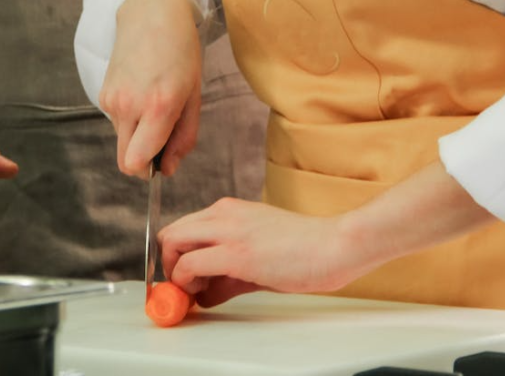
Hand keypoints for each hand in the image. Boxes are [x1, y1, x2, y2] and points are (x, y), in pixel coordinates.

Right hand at [98, 0, 202, 176]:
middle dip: (143, 159)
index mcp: (158, 107)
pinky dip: (130, 118)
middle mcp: (129, 105)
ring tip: (154, 102)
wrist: (151, 15)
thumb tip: (167, 170)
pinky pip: (117, 122)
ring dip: (138, 134)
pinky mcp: (103, 93)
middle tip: (163, 135)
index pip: (137, 163)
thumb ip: (183, 138)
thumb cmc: (180, 52)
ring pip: (122, 141)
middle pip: (125, 160)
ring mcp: (111, 99)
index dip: (150, 170)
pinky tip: (142, 92)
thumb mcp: (194, 96)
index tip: (163, 160)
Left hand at [158, 163, 496, 307]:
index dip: (175, 257)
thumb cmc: (306, 249)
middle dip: (168, 264)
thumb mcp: (258, 258)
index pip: (183, 228)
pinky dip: (185, 282)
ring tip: (195, 292)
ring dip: (174, 273)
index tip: (182, 280)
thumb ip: (228, 274)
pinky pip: (189, 265)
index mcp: (229, 211)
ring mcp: (227, 231)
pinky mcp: (235, 253)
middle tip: (183, 288)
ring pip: (172, 244)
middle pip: (170, 233)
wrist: (336, 245)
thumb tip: (205, 293)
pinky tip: (203, 294)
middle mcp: (223, 214)